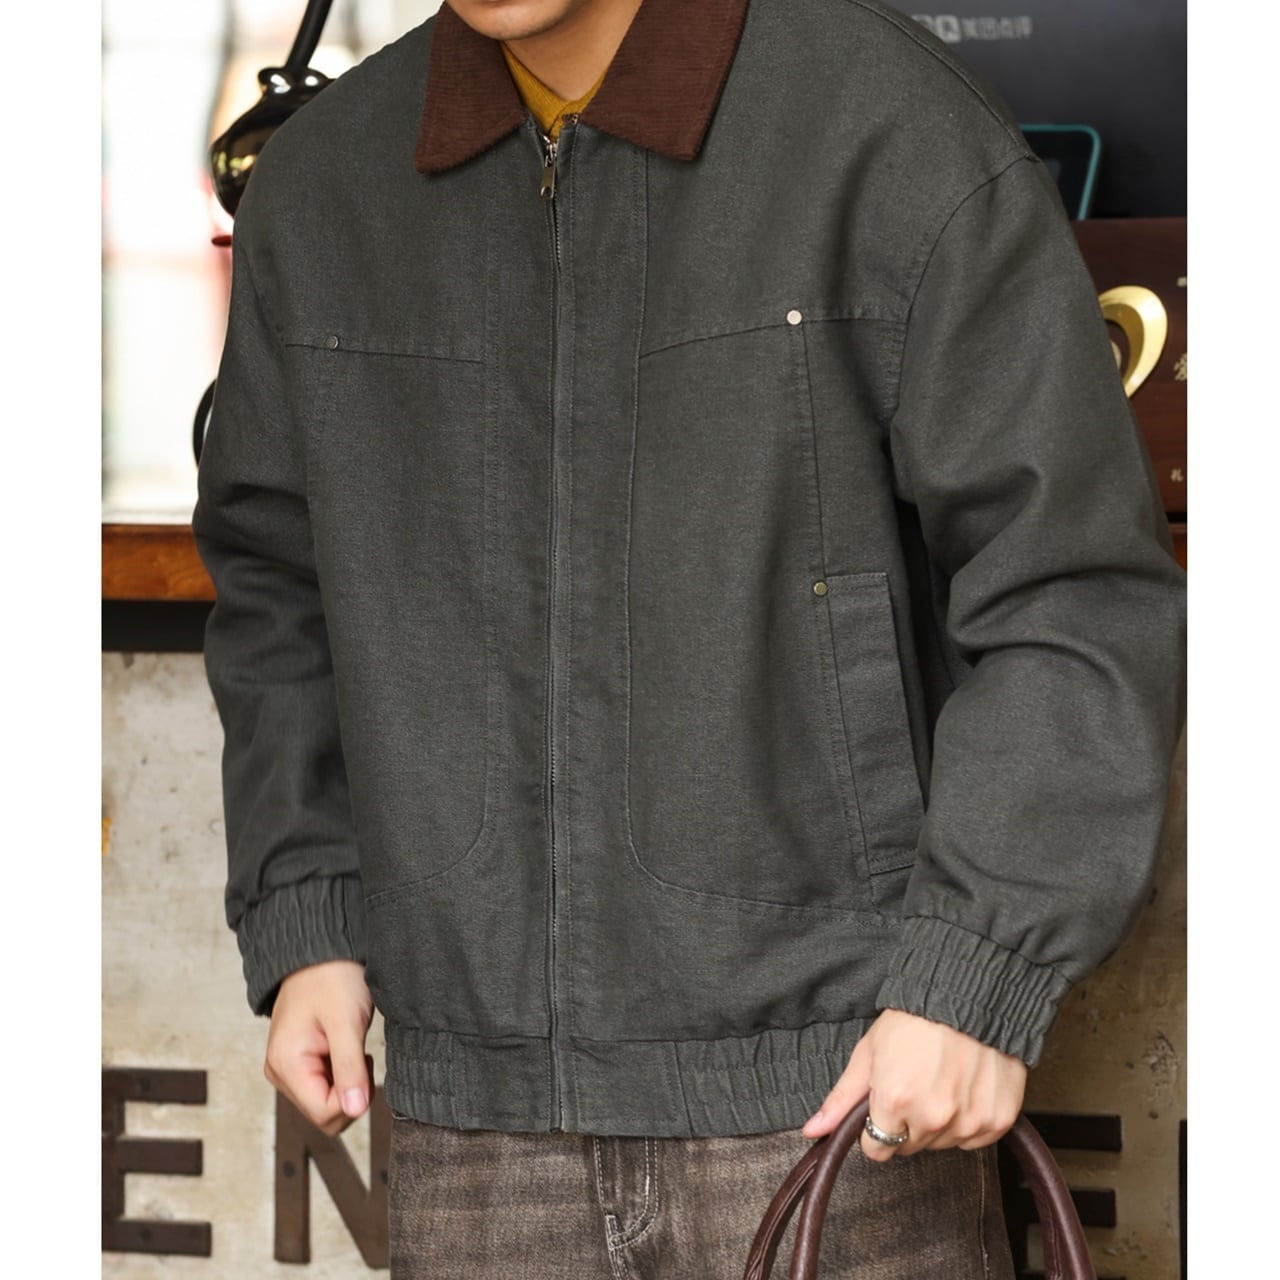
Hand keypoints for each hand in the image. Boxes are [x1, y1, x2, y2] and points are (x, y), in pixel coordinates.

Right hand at [264, 959, 374, 1135]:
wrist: (320, 950)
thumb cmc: (331, 977)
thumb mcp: (347, 1022)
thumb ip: (350, 1069)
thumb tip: (355, 1110)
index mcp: (286, 1064)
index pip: (323, 1113)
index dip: (352, 1098)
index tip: (365, 1065)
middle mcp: (280, 1071)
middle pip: (323, 1112)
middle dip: (350, 1091)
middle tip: (361, 1055)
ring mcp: (287, 1067)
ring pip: (324, 1102)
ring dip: (346, 1082)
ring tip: (351, 1047)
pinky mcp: (298, 1062)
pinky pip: (323, 1085)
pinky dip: (341, 1073)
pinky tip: (345, 1048)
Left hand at [801, 1008, 1026, 1161]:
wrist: (965, 995)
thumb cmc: (912, 1020)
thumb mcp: (867, 1053)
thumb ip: (841, 1099)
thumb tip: (812, 1131)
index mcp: (895, 1102)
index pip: (877, 1149)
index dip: (877, 1127)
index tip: (885, 1105)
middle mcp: (933, 1117)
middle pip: (910, 1147)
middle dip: (906, 1124)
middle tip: (914, 1084)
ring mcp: (969, 1121)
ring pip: (942, 1144)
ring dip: (938, 1123)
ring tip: (940, 1081)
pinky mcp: (998, 1120)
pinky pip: (975, 1140)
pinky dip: (968, 1121)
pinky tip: (963, 1089)